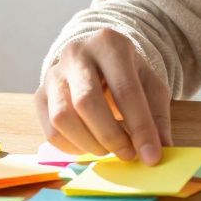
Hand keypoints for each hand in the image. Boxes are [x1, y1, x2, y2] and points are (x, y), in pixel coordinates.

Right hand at [35, 29, 172, 164]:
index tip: (151, 156)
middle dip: (110, 136)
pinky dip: (72, 147)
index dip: (140, 127)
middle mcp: (76, 54)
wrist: (96, 59)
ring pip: (63, 118)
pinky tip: (89, 146)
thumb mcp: (150, 85)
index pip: (126, 89)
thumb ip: (157, 115)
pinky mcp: (39, 95)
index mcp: (109, 44)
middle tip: (128, 155)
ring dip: (89, 143)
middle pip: (87, 102)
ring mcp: (53, 74)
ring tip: (108, 149)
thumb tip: (161, 149)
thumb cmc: (127, 73)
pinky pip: (50, 130)